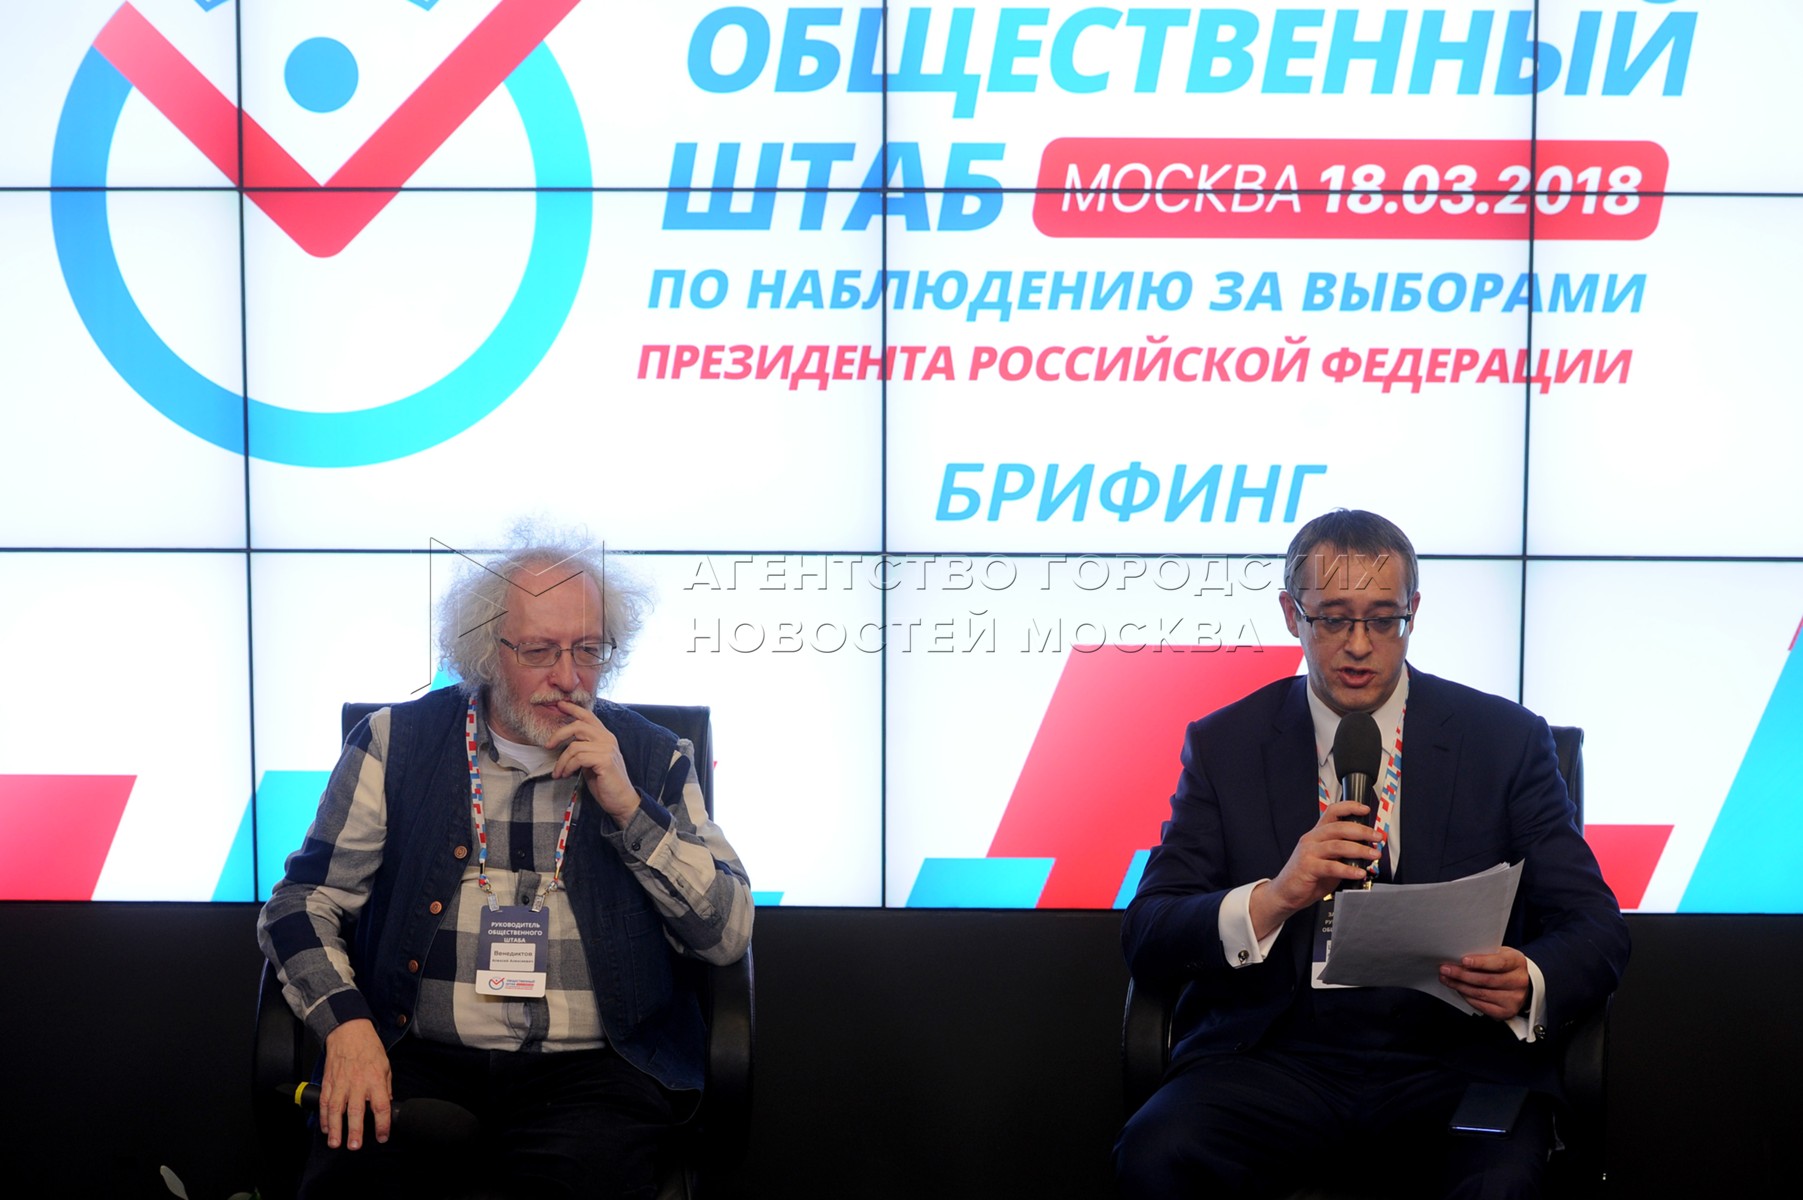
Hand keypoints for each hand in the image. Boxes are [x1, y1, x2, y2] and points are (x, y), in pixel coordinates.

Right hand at [319, 1018, 390, 1150]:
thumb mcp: (385, 1066)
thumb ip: (386, 1087)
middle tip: (354, 1146)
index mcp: (375, 1080)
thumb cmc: (369, 1048)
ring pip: (335, 1109)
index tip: (382, 1137)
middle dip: (354, 1130)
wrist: (349, 1031)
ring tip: (335, 1143)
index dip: (382, 1124)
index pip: (381, 1106)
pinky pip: (324, 1102)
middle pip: (355, 1111)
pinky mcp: (328, 1082)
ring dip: (335, 1128)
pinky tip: (326, 1128)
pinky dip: (324, 1117)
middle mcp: (357, 1083)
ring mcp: (340, 1083)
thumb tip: (387, 1105)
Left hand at [547, 701, 640, 825]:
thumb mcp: (592, 761)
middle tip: (548, 746)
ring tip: (559, 772)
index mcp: (605, 736)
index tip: (560, 704)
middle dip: (559, 734)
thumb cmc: (605, 782)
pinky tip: (565, 775)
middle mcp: (607, 739)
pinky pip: (578, 758)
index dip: (573, 709)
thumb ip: (584, 749)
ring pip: (574, 746)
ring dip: (562, 761)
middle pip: (578, 726)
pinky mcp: (605, 760)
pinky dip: (568, 767)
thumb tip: (566, 744)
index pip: (589, 716)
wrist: (621, 800)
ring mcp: (607, 749)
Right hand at [1248, 800, 1383, 938]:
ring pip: (1338, 845)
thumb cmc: (1308, 876)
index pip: (1332, 812)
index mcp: (1317, 834)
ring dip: (1360, 849)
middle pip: (1339, 827)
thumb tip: (1367, 850)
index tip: (1365, 809)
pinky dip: (1348, 870)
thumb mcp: (1327, 860)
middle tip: (1377, 837)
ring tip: (1374, 855)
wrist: (1285, 893)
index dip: (1349, 807)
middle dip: (1362, 831)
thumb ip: (1343, 853)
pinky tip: (1359, 873)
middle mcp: (1312, 839)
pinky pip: (1332, 866)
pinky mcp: (1308, 868)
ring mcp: (1308, 853)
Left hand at [1440, 947, 1530, 1019]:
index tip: (1463, 960)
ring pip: (1481, 993)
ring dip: (1460, 986)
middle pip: (1486, 980)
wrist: (1520, 983)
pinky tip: (1458, 989)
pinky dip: (1467, 997)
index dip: (1481, 962)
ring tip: (1446, 979)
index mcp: (1517, 962)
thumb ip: (1485, 954)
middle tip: (1445, 969)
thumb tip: (1458, 956)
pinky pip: (1482, 1005)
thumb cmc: (1504, 965)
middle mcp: (1518, 981)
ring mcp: (1514, 999)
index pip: (1499, 963)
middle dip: (1462, 975)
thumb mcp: (1499, 953)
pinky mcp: (1506, 1012)